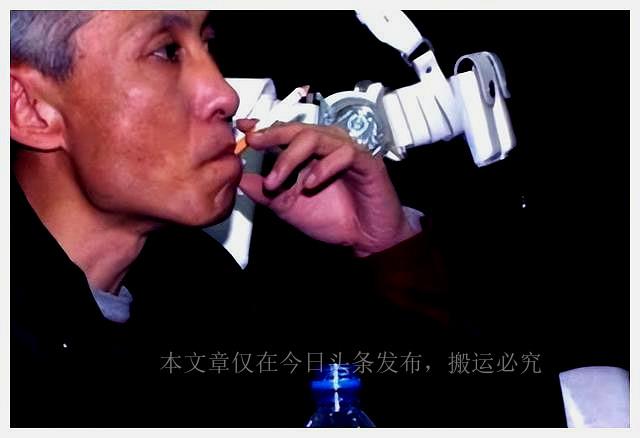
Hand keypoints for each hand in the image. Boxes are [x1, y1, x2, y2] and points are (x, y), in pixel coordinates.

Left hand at [237, 119, 418, 256]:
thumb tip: (241, 180)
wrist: (365, 240)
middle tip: (254, 142)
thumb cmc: (334, 219)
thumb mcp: (290, 208)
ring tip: (276, 180)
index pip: (285, 132)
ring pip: (317, 137)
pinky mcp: (367, 161)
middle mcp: (328, 147)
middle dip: (273, 134)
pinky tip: (310, 183)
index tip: (244, 128)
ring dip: (291, 157)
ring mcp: (347, 151)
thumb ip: (267, 194)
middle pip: (298, 128)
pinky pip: (344, 153)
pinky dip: (324, 167)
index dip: (265, 127)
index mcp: (310, 154)